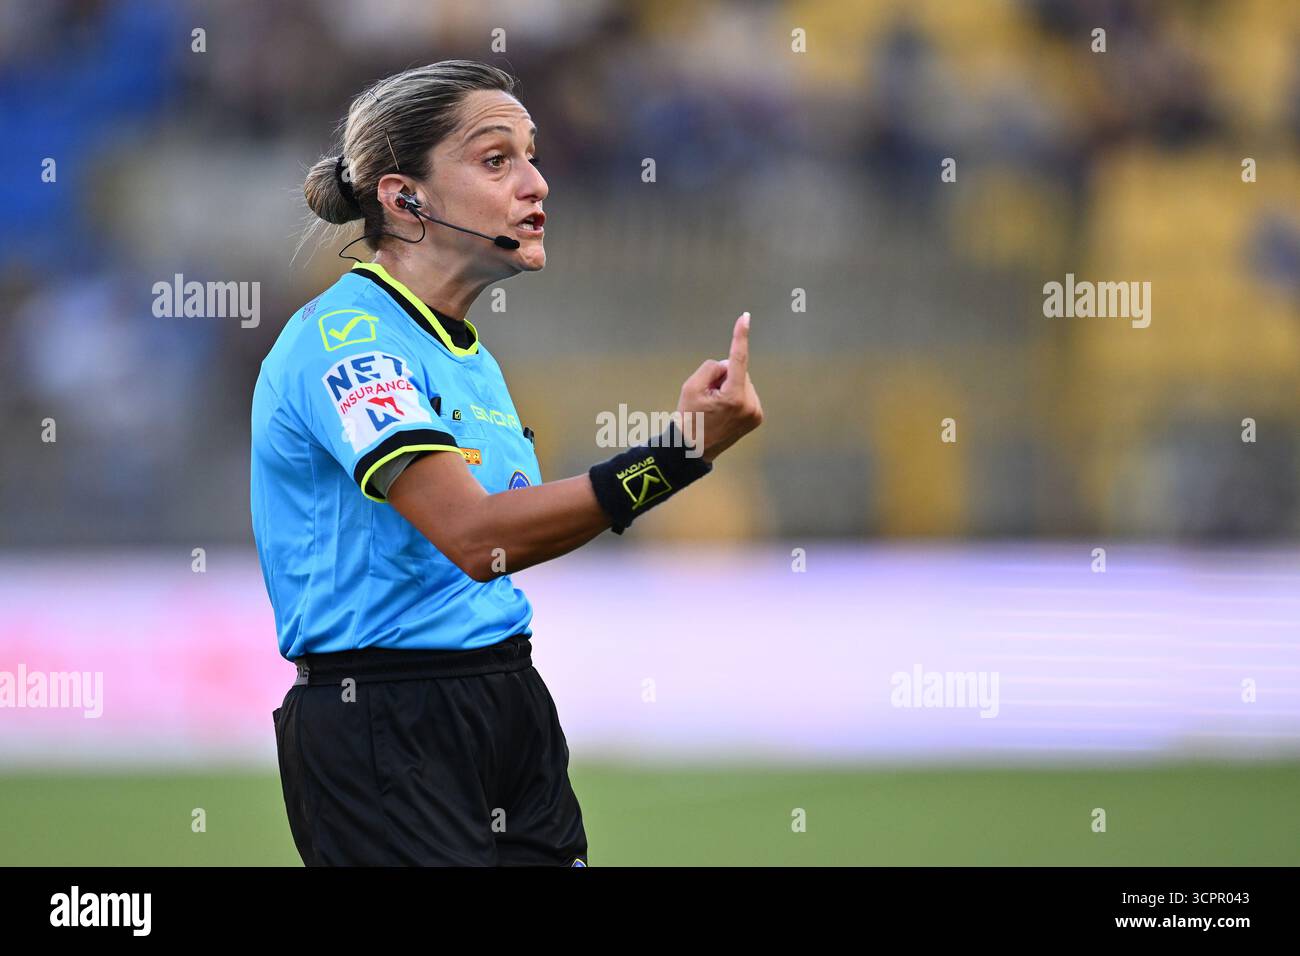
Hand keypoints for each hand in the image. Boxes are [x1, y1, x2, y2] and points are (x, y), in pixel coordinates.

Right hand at [675, 312, 763, 463]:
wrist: (693, 450)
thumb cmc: (689, 417)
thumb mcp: (690, 387)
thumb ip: (712, 367)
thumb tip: (731, 364)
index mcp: (734, 397)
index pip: (738, 359)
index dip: (740, 336)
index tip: (745, 317)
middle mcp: (750, 404)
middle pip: (737, 371)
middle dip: (722, 377)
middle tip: (707, 399)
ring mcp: (756, 412)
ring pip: (742, 381)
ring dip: (728, 387)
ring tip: (714, 408)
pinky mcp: (757, 416)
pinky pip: (745, 392)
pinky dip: (734, 396)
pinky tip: (724, 412)